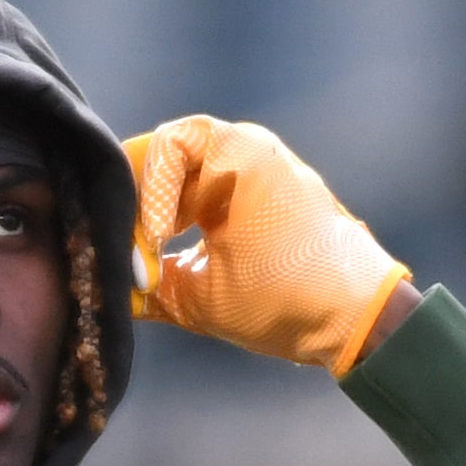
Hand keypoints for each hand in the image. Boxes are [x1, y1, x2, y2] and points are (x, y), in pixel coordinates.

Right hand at [124, 115, 410, 375]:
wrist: (358, 320)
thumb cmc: (285, 298)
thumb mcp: (200, 298)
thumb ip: (145, 288)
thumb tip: (107, 288)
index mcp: (239, 155)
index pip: (163, 145)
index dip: (143, 189)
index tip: (151, 239)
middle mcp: (252, 154)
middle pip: (170, 164)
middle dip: (141, 209)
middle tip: (128, 252)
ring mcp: (262, 178)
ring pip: (187, 186)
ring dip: (160, 222)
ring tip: (147, 265)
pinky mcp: (267, 206)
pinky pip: (211, 203)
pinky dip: (185, 230)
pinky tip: (171, 267)